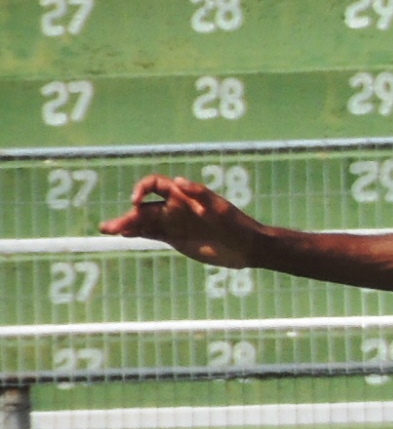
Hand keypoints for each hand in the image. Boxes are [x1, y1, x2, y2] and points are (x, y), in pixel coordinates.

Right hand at [104, 176, 262, 268]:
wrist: (246, 247)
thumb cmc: (236, 223)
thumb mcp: (220, 208)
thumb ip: (200, 194)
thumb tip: (179, 181)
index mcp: (183, 195)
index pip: (156, 184)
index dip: (143, 188)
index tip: (137, 201)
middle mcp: (175, 207)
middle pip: (145, 208)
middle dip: (127, 216)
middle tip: (110, 228)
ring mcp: (173, 223)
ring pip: (144, 222)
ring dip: (126, 225)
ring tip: (108, 230)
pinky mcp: (175, 238)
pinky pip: (152, 233)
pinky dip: (137, 233)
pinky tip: (125, 235)